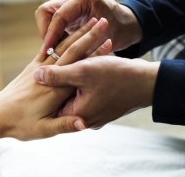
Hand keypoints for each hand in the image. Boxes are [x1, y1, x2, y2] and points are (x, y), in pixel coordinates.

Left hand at [0, 18, 112, 140]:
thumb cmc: (19, 125)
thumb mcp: (43, 130)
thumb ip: (64, 125)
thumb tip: (83, 124)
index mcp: (56, 89)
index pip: (77, 65)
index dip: (94, 50)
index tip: (108, 38)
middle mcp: (49, 76)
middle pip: (70, 49)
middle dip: (87, 34)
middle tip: (101, 20)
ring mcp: (39, 68)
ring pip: (61, 46)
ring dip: (76, 33)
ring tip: (89, 21)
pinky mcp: (32, 68)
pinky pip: (48, 49)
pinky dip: (61, 39)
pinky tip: (68, 31)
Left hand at [34, 56, 159, 127]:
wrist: (148, 83)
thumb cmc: (117, 77)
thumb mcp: (83, 73)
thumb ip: (58, 77)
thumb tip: (36, 76)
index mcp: (76, 113)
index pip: (50, 103)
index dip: (43, 87)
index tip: (35, 76)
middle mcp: (84, 117)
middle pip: (62, 99)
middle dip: (57, 82)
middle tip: (47, 70)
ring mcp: (94, 113)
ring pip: (75, 94)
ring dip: (71, 80)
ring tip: (64, 68)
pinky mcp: (101, 105)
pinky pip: (86, 93)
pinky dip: (82, 81)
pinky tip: (81, 68)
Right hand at [35, 0, 142, 53]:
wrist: (129, 25)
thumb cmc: (120, 32)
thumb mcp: (102, 39)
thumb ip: (81, 44)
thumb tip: (58, 55)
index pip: (57, 15)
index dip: (50, 35)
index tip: (46, 51)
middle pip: (46, 11)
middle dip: (46, 32)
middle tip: (50, 50)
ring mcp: (72, 2)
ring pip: (47, 16)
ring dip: (49, 33)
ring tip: (54, 50)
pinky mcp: (70, 10)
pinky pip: (54, 20)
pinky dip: (55, 34)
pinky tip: (59, 46)